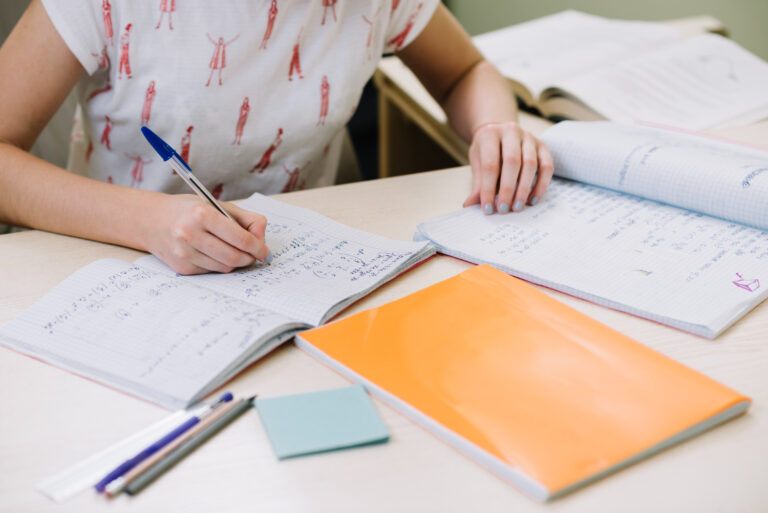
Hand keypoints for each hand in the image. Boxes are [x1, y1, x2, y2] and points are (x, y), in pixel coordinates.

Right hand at [141, 194, 270, 274]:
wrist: (151, 220)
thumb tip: (262, 240)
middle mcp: (189, 234)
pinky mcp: (181, 268)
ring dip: (235, 263)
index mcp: (201, 214)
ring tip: (234, 251)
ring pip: (224, 268)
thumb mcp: (217, 205)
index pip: (240, 238)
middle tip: (254, 255)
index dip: (258, 247)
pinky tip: (213, 253)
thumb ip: (246, 219)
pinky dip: (219, 265)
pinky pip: (211, 271)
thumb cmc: (189, 211)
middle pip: (234, 257)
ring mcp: (183, 254)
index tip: (265, 251)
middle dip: (249, 258)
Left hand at [463, 121, 553, 213]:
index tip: (488, 208)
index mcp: (490, 134)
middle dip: (508, 190)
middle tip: (503, 209)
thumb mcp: (477, 162)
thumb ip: (477, 183)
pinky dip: (541, 185)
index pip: (490, 164)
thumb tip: (470, 204)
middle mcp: (511, 132)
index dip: (488, 189)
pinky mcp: (543, 146)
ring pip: (531, 164)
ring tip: (517, 207)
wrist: (500, 131)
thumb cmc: (487, 149)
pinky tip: (531, 200)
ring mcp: (529, 138)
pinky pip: (547, 167)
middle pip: (512, 162)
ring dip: (524, 189)